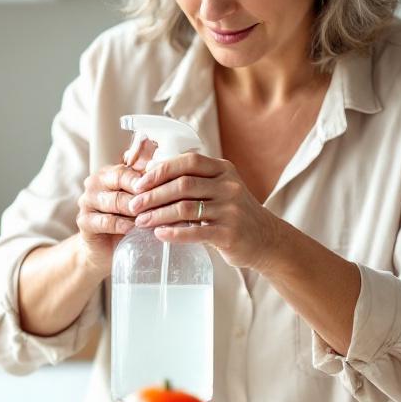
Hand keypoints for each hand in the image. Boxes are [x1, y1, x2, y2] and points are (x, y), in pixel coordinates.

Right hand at [74, 139, 156, 276]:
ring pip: (114, 201)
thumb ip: (149, 187)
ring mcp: (87, 201)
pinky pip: (105, 221)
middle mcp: (95, 183)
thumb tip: (174, 173)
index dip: (148, 178)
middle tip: (164, 202)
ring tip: (154, 217)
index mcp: (109, 173)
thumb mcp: (139, 202)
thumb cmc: (127, 221)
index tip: (167, 186)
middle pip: (120, 181)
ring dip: (136, 210)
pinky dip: (122, 225)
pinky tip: (135, 230)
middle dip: (143, 194)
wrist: (105, 249)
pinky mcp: (84, 221)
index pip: (129, 169)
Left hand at [127, 151, 283, 270]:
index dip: (160, 171)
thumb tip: (151, 178)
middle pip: (183, 185)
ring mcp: (231, 209)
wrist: (266, 240)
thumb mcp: (221, 188)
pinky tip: (159, 234)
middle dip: (153, 195)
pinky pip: (196, 232)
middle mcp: (228, 186)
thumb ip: (196, 180)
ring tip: (141, 221)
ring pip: (186, 208)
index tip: (139, 183)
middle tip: (133, 205)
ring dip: (158, 214)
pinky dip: (174, 233)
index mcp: (223, 170)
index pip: (188, 162)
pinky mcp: (230, 233)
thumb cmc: (234, 213)